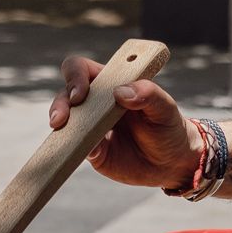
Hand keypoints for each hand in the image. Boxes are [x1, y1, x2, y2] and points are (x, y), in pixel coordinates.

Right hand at [48, 54, 201, 189]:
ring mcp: (90, 127)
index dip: (75, 76)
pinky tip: (78, 151)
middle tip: (61, 120)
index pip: (82, 69)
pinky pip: (74, 147)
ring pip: (64, 121)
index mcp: (111, 83)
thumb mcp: (165, 108)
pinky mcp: (91, 150)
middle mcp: (95, 103)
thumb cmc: (168, 127)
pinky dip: (72, 148)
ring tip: (63, 134)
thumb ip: (148, 94)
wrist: (171, 163)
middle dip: (60, 104)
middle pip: (65, 95)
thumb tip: (120, 92)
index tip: (80, 93)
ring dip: (61, 126)